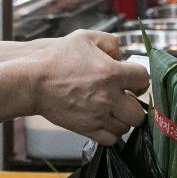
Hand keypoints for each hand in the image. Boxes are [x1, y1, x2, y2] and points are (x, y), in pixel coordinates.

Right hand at [28, 29, 149, 145]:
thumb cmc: (57, 58)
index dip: (140, 79)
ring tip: (113, 110)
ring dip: (122, 119)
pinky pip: (111, 140)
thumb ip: (110, 42)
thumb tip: (122, 55)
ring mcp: (98, 116)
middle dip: (135, 105)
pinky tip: (104, 121)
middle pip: (139, 112)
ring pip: (126, 127)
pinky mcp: (87, 129)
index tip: (133, 80)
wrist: (32, 81)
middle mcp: (108, 97)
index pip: (144, 79)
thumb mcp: (85, 37)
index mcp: (112, 73)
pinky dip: (111, 133)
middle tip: (126, 99)